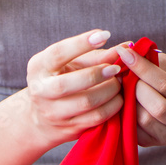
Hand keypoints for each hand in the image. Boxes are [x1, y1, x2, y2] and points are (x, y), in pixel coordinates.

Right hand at [23, 29, 124, 148]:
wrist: (43, 120)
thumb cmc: (62, 81)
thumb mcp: (71, 64)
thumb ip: (96, 55)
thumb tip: (126, 46)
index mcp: (39, 68)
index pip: (58, 54)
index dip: (81, 44)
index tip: (105, 35)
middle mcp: (41, 91)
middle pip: (67, 84)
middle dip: (97, 74)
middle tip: (115, 68)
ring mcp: (54, 113)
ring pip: (86, 102)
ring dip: (109, 90)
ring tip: (119, 83)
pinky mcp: (69, 128)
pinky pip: (96, 118)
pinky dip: (112, 106)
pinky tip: (118, 98)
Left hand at [115, 46, 165, 147]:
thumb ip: (155, 60)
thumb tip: (130, 51)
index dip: (143, 68)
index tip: (125, 53)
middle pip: (157, 105)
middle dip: (136, 88)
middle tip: (125, 76)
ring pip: (145, 120)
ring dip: (129, 102)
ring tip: (124, 89)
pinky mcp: (153, 144)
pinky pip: (135, 131)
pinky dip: (126, 115)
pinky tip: (123, 102)